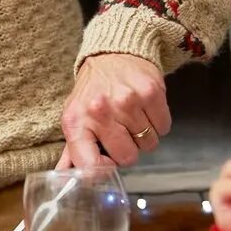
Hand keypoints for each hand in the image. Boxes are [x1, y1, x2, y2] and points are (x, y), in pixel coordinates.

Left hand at [61, 52, 169, 167]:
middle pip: (127, 158)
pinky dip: (158, 123)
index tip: (107, 164)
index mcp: (76, 121)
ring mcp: (127, 102)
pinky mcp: (151, 93)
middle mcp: (100, 111)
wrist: (113, 53)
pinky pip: (164, 128)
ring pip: (149, 145)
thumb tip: (66, 177)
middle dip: (127, 149)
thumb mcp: (76, 117)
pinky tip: (145, 110)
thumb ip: (72, 151)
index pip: (91, 166)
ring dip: (143, 136)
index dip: (103, 171)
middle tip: (121, 131)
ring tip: (131, 117)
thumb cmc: (93, 91)